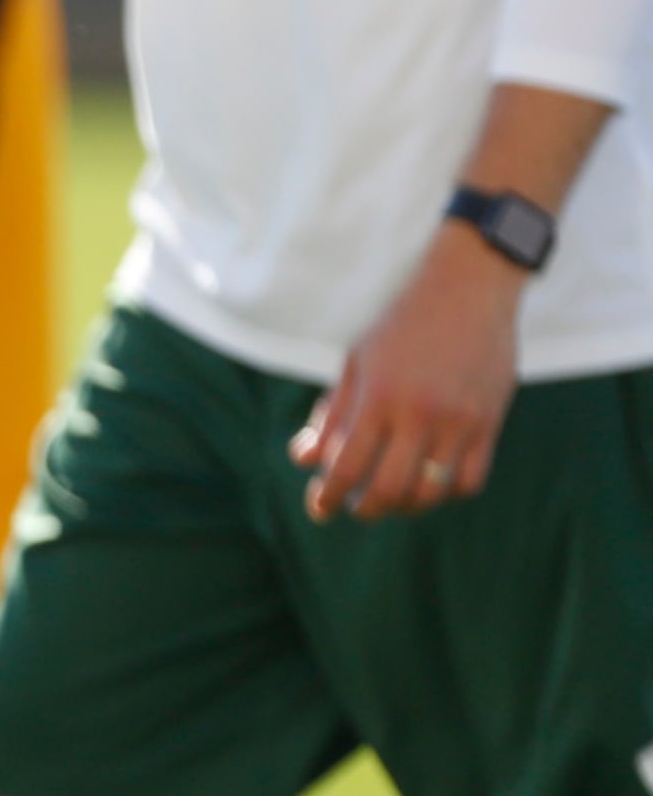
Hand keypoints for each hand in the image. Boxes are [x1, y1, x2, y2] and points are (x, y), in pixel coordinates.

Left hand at [290, 230, 524, 520]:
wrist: (471, 286)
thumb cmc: (403, 324)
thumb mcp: (356, 362)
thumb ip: (332, 414)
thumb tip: (305, 461)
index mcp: (380, 397)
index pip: (346, 467)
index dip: (327, 496)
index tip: (320, 508)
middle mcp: (420, 413)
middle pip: (387, 489)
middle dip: (364, 509)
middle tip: (355, 507)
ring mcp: (460, 420)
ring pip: (430, 492)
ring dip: (405, 506)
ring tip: (393, 498)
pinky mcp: (490, 420)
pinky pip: (470, 480)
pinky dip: (446, 492)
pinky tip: (431, 483)